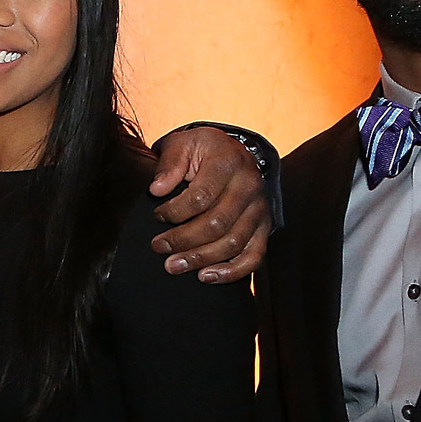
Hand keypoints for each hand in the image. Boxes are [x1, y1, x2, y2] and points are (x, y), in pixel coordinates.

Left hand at [148, 124, 270, 281]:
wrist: (232, 154)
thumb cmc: (202, 152)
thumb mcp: (183, 144)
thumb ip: (169, 164)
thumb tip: (157, 190)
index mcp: (229, 162)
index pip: (200, 197)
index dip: (174, 212)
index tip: (156, 216)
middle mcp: (249, 186)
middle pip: (216, 224)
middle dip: (183, 240)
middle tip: (158, 247)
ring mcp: (259, 209)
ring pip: (233, 243)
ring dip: (201, 259)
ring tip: (174, 266)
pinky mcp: (264, 227)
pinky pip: (253, 257)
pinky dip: (231, 272)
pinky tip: (205, 277)